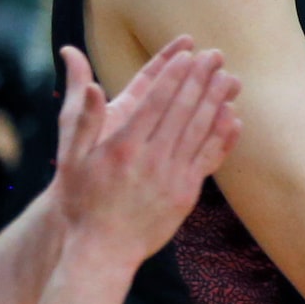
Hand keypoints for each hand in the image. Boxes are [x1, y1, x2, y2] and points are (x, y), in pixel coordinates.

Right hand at [52, 41, 241, 265]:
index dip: (175, 75)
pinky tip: (233, 118)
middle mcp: (152, 159)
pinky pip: (209, 159)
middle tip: (216, 55)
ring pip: (200, 131)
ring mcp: (173, 177)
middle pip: (183, 110)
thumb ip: (84, 120)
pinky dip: (222, 137)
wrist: (103, 249)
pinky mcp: (187, 193)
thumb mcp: (72, 159)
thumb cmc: (82, 201)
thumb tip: (91, 85)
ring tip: (230, 78)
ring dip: (217, 102)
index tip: (189, 54)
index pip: (156, 101)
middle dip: (201, 79)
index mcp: (124, 146)